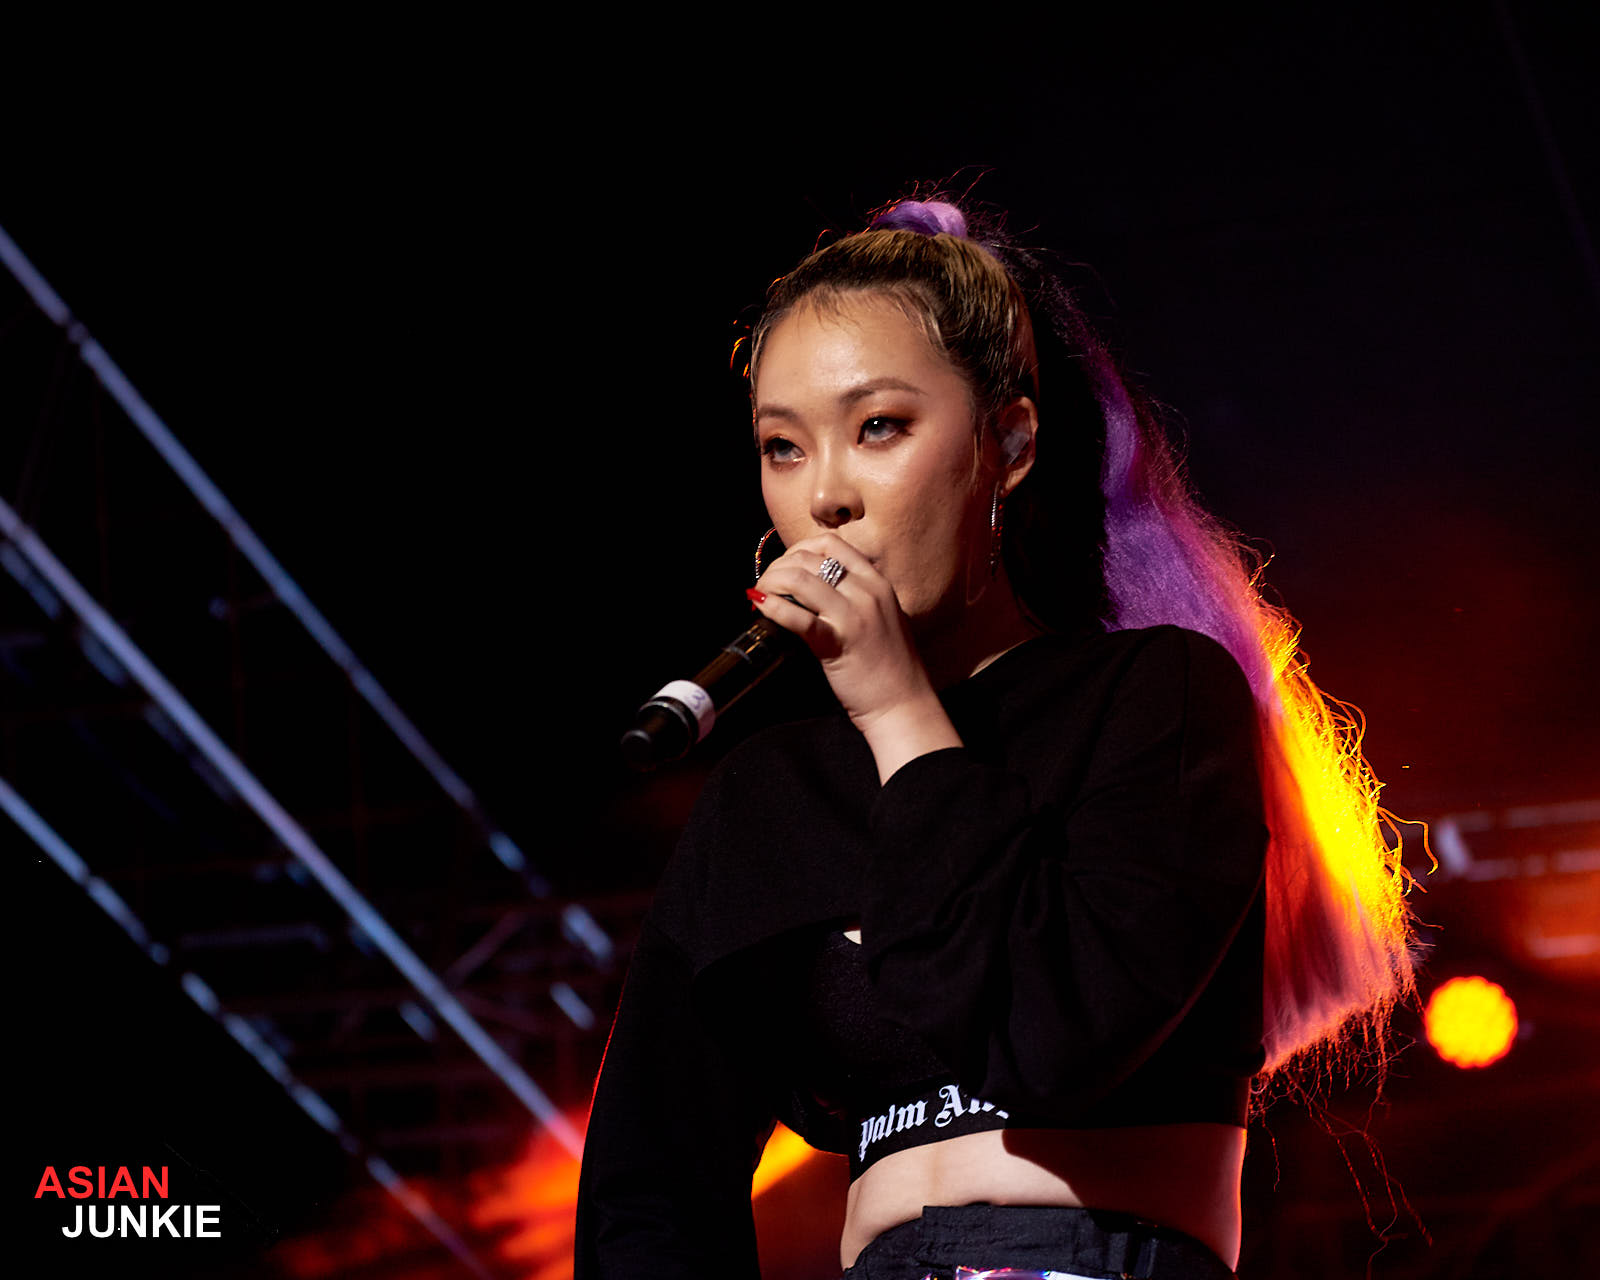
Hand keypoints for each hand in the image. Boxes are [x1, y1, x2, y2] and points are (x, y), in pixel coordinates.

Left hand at [749, 533, 961, 779]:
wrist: (904, 704)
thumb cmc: (891, 667)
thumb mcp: (882, 618)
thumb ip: (859, 597)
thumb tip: (819, 588)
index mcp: (877, 583)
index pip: (831, 544)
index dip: (799, 550)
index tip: (785, 566)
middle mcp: (867, 592)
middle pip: (810, 559)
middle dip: (779, 567)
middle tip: (765, 584)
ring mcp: (854, 616)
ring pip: (800, 580)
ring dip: (772, 582)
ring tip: (760, 595)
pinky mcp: (838, 642)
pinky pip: (798, 616)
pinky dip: (773, 607)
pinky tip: (760, 606)